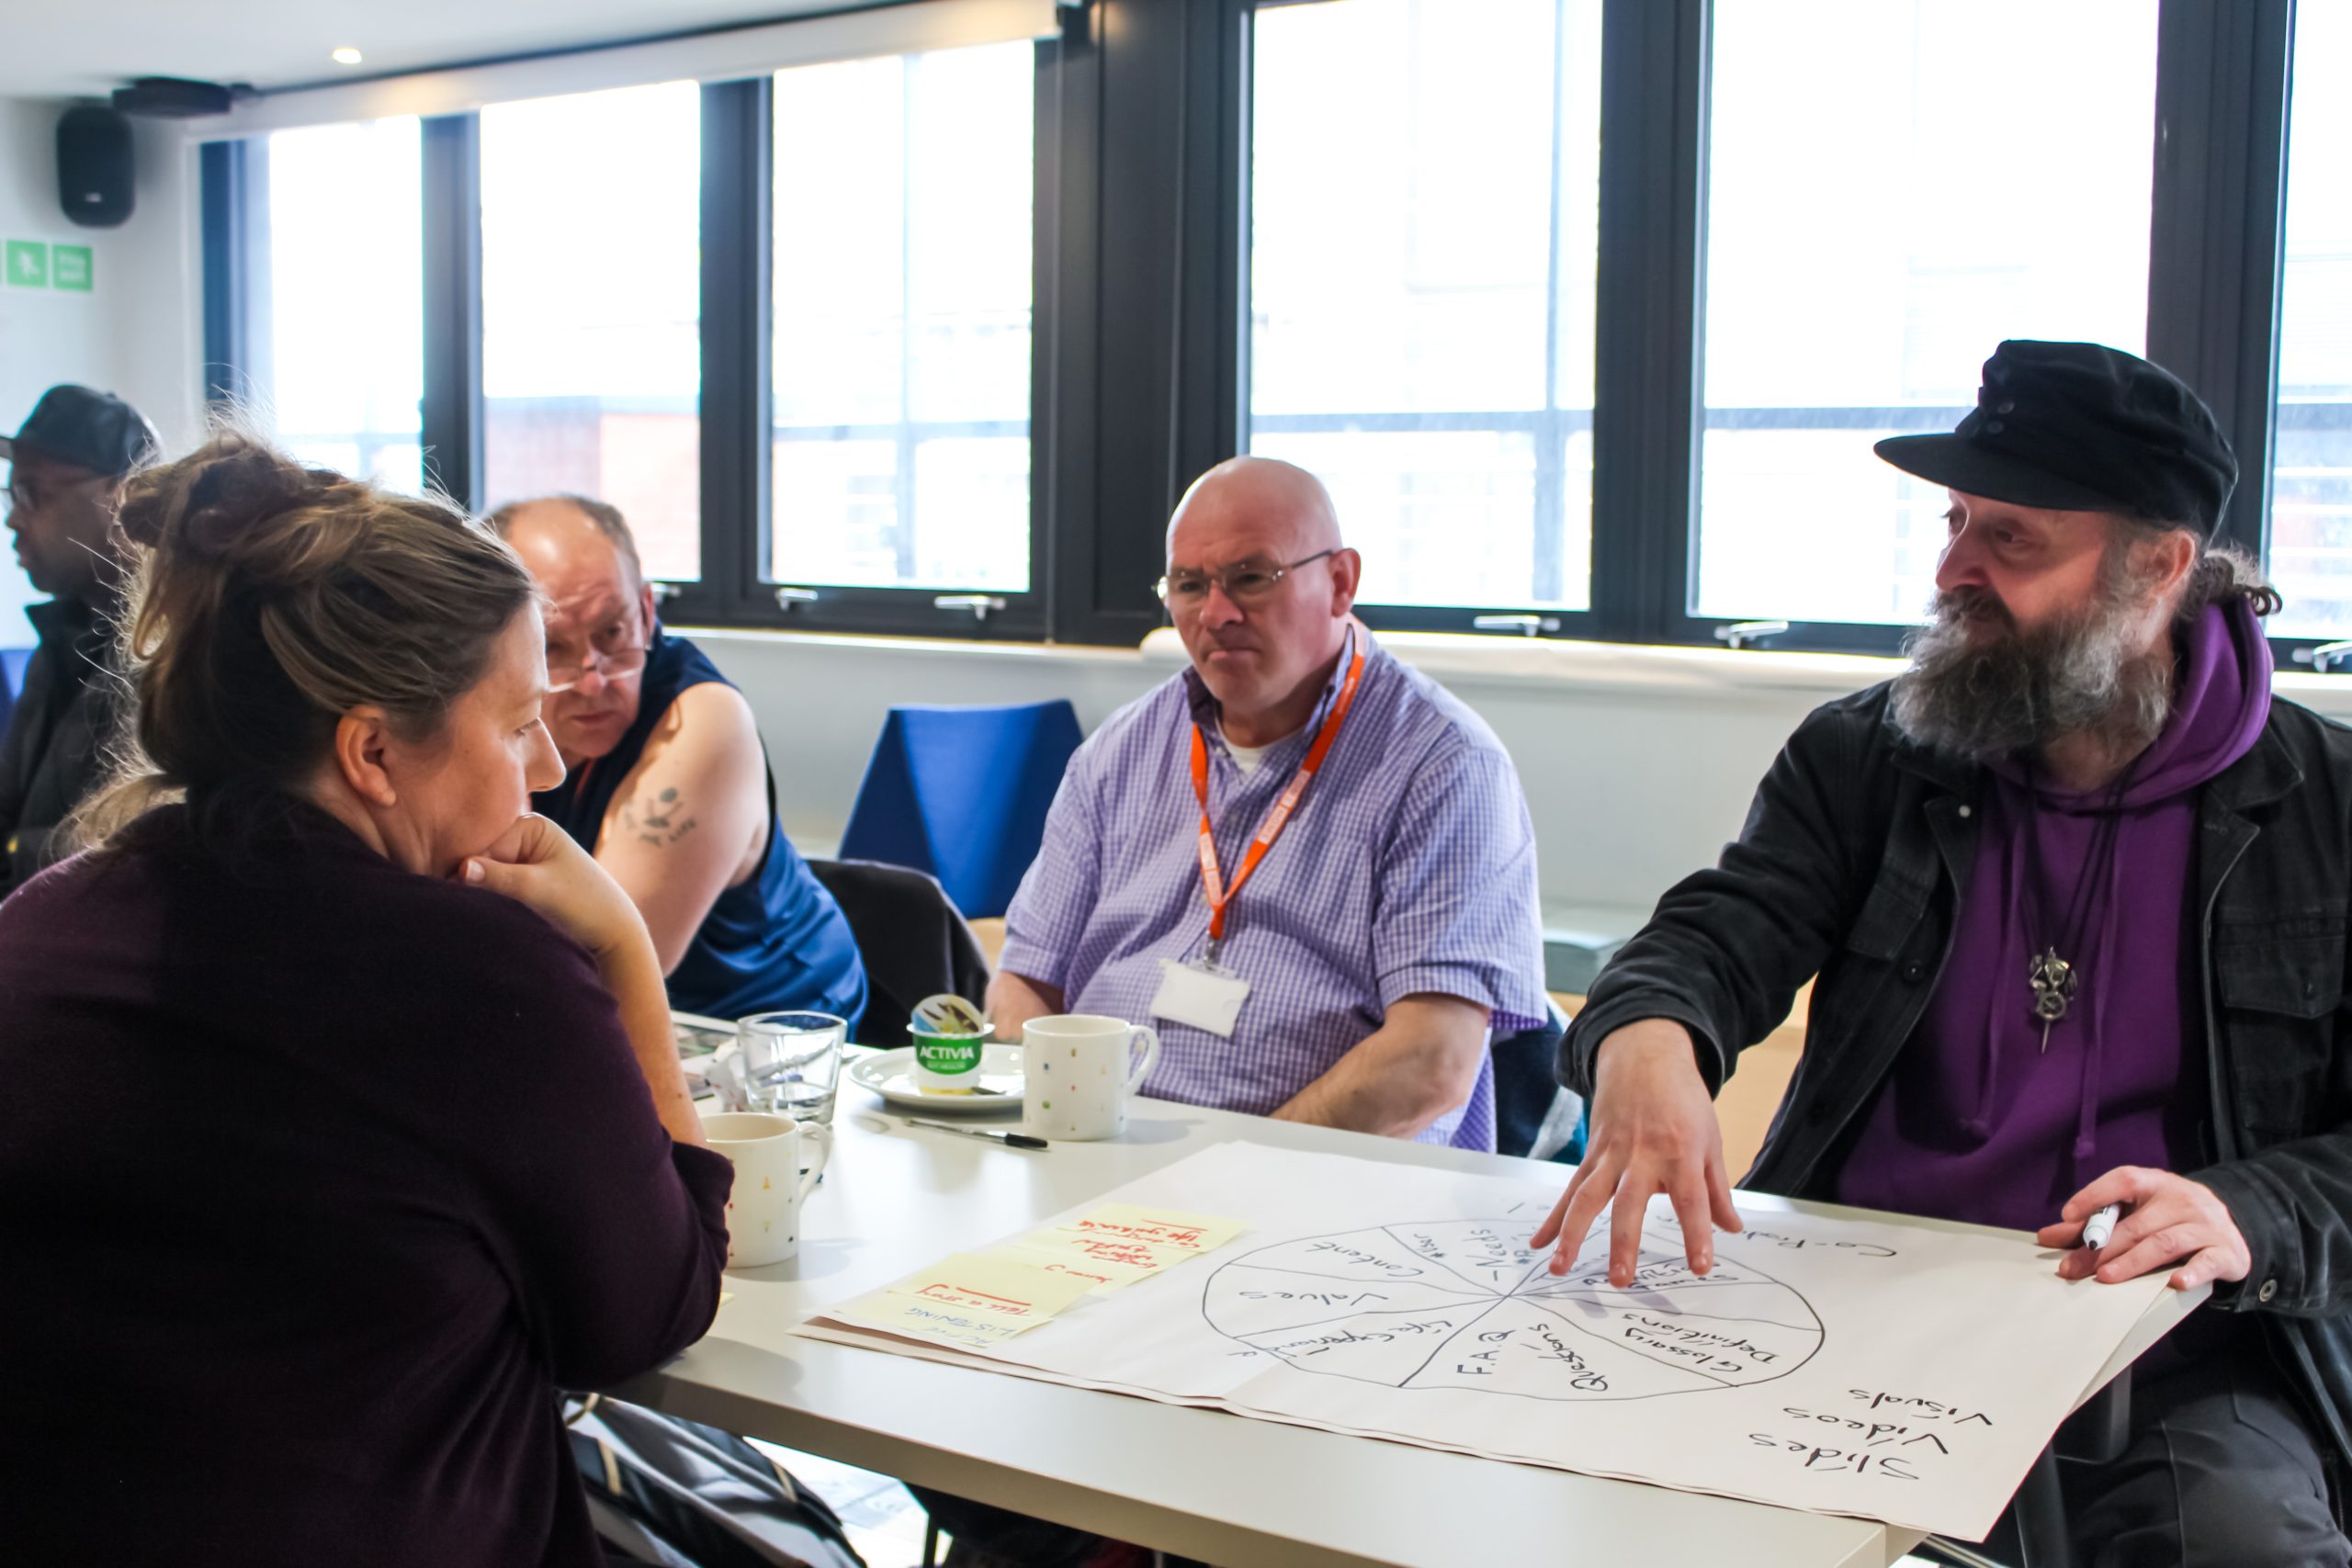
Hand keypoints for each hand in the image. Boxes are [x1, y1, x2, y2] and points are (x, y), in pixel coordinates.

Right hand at [459, 813, 649, 963]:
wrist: (612, 933)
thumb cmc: (583, 906)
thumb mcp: (537, 889)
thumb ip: (497, 877)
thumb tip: (459, 868)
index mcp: (532, 824)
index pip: (482, 842)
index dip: (465, 868)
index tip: (456, 892)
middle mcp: (524, 835)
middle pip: (479, 856)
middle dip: (470, 880)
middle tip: (465, 904)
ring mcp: (522, 857)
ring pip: (482, 874)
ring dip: (478, 892)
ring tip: (479, 911)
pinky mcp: (521, 879)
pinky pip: (491, 886)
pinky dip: (487, 899)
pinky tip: (484, 912)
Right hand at [1530, 1019, 1742, 1284]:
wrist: (1644, 1057)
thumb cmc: (1683, 1101)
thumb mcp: (1710, 1141)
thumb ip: (1717, 1189)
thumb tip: (1731, 1229)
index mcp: (1680, 1154)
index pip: (1691, 1200)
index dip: (1697, 1234)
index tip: (1700, 1268)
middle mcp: (1642, 1156)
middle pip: (1629, 1204)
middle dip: (1624, 1242)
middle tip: (1621, 1280)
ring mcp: (1611, 1155)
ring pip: (1587, 1198)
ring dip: (1572, 1234)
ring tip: (1561, 1268)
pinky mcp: (1592, 1154)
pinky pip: (1570, 1189)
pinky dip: (1554, 1218)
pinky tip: (1540, 1243)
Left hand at [2037, 1166, 2251, 1291]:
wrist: (2233, 1228)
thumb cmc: (2171, 1218)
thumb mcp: (2138, 1211)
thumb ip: (2095, 1223)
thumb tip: (2047, 1237)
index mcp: (2156, 1183)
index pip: (2124, 1180)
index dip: (2095, 1195)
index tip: (2068, 1216)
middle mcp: (2182, 1200)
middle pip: (2136, 1224)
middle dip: (2100, 1248)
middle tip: (2071, 1267)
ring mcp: (2206, 1225)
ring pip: (2164, 1243)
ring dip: (2132, 1262)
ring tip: (2105, 1277)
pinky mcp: (2225, 1252)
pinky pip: (2207, 1262)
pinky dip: (2192, 1273)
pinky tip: (2173, 1283)